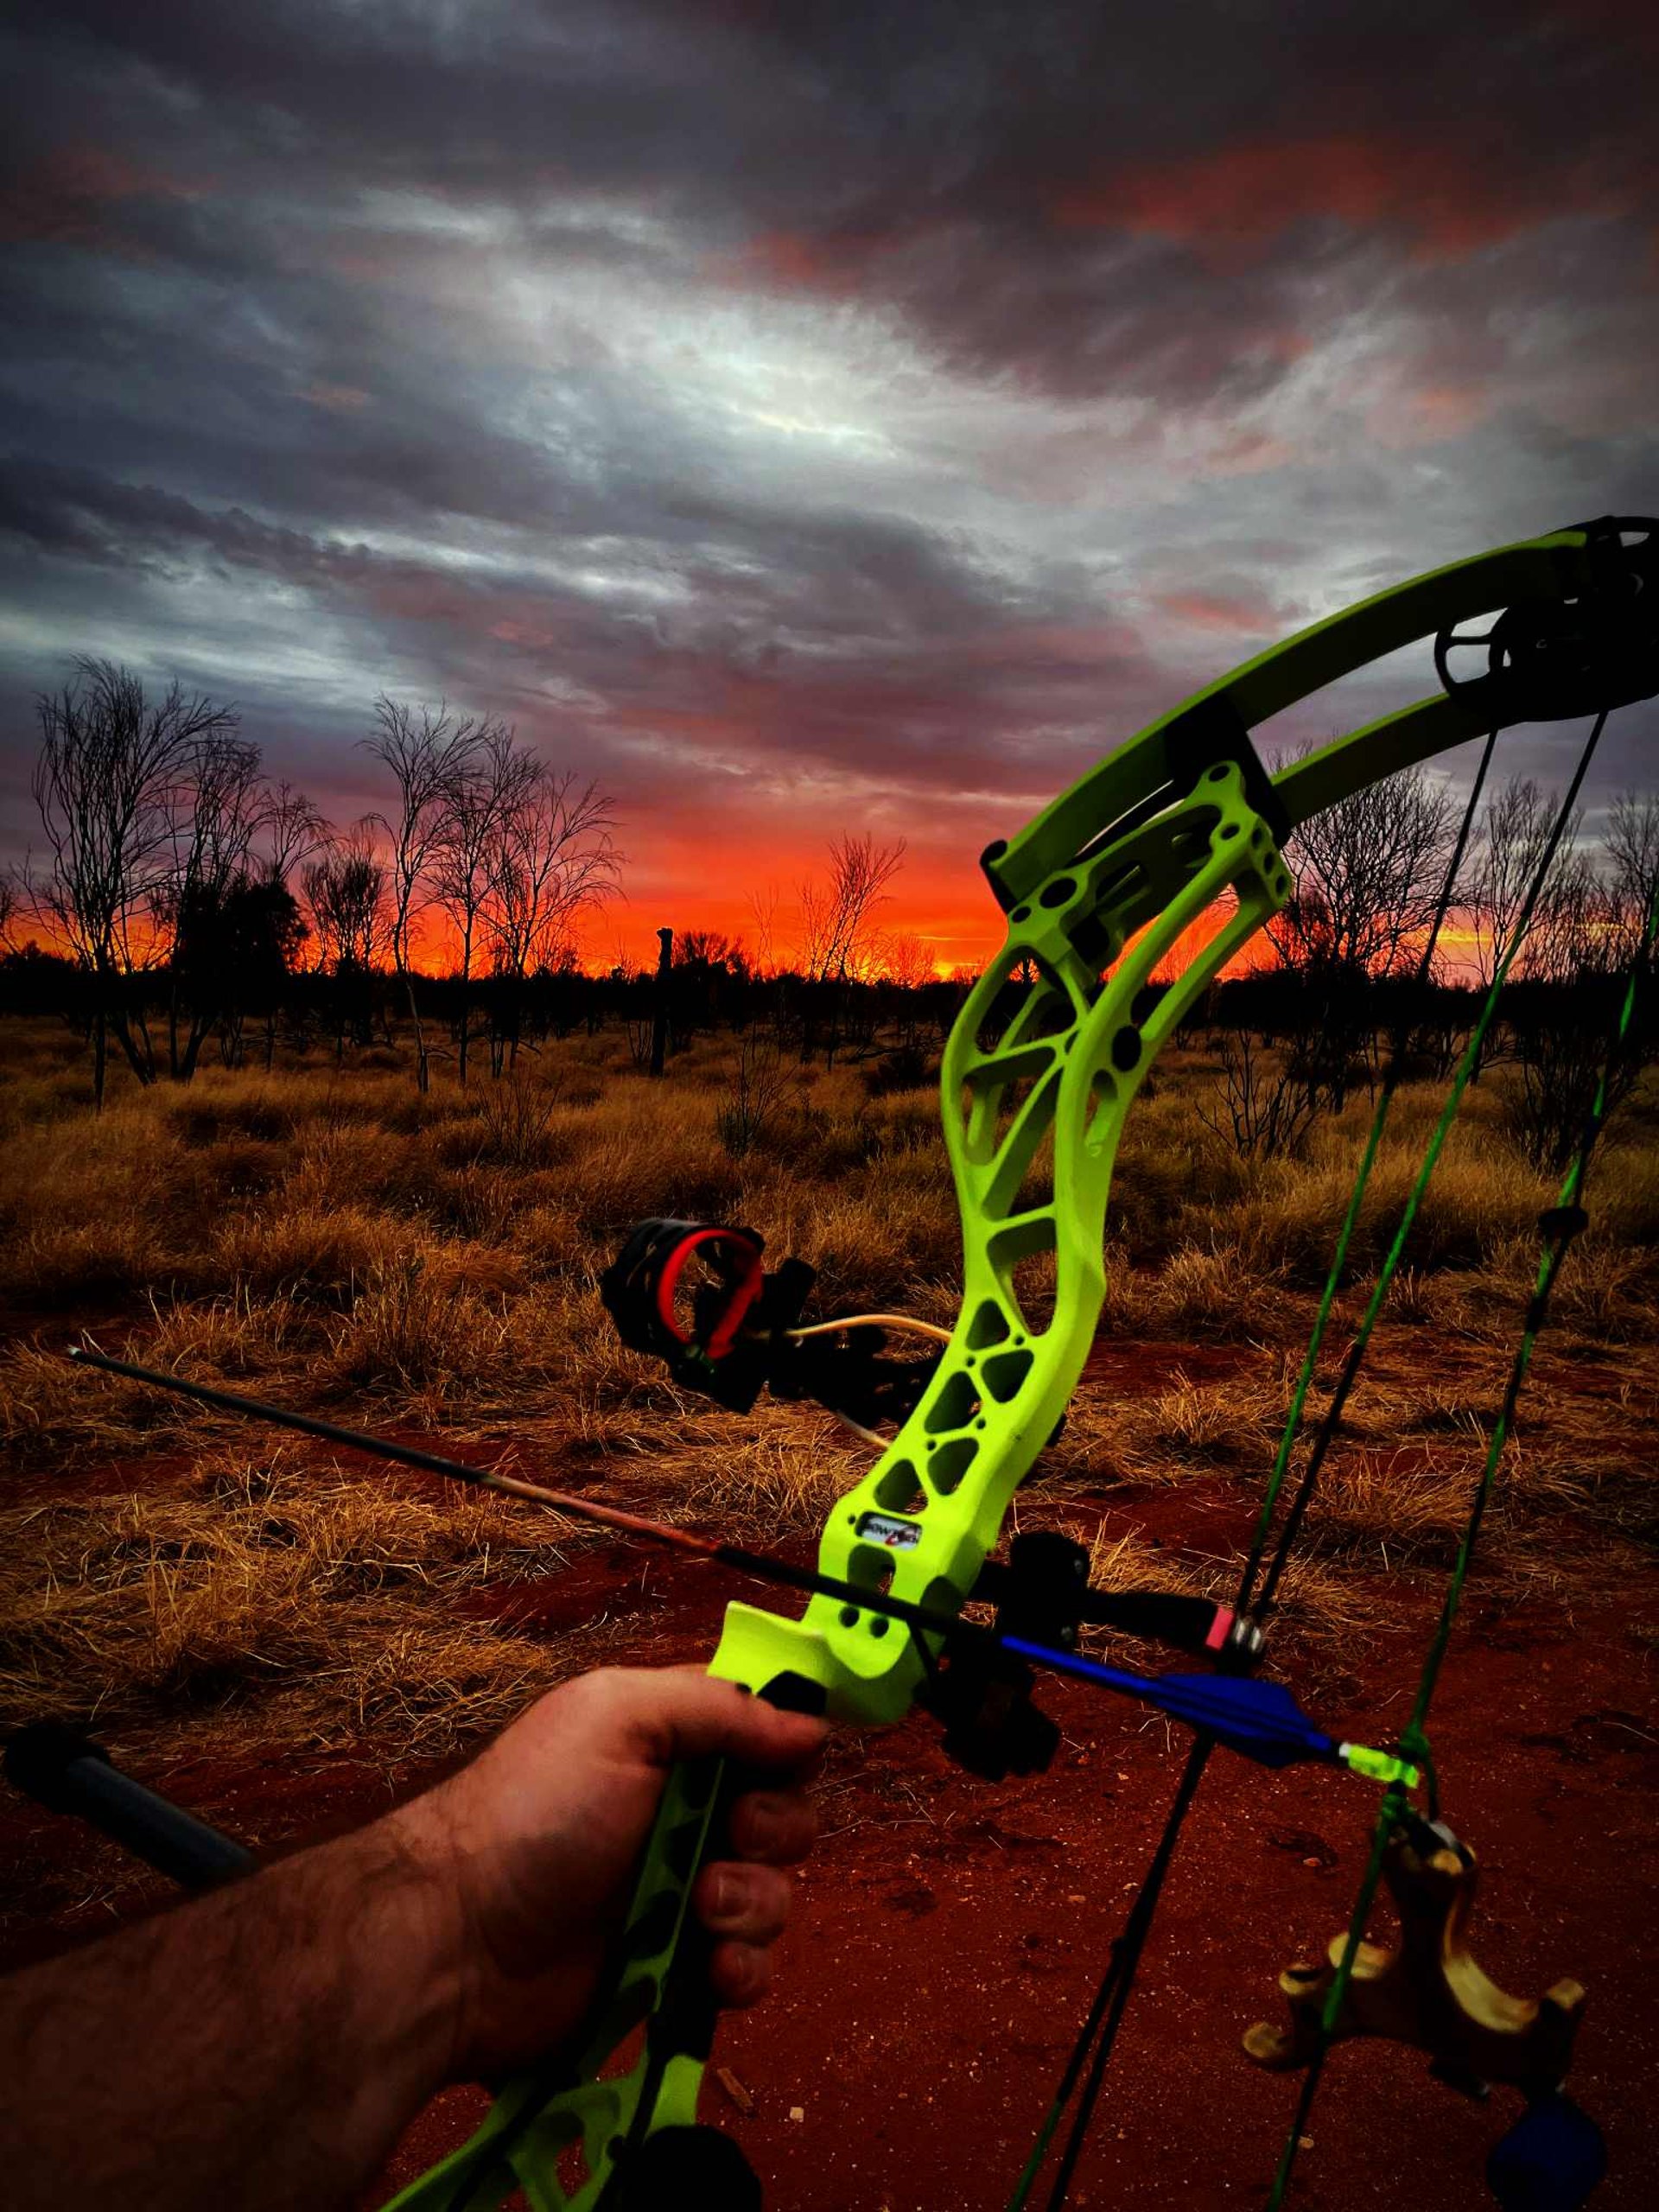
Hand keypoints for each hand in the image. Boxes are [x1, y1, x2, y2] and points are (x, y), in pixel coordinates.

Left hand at [393, 1665, 824, 2079]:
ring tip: (699, 1910)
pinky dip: (741, 1970)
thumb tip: (809, 1723)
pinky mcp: (673, 1969)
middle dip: (772, 1828)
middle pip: (784, 1814)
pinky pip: (747, 1970)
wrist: (458, 1943)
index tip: (786, 1760)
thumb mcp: (616, 1718)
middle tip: (728, 1836)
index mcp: (669, 1744)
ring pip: (773, 1895)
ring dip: (752, 1903)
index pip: (763, 1732)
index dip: (787, 1745)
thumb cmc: (530, 1813)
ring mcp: (678, 1895)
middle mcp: (681, 1814)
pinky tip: (709, 1968)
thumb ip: (718, 1708)